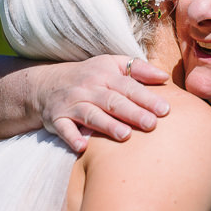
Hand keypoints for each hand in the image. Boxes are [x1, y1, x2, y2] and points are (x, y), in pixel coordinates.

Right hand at [34, 55, 170, 151]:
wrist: (45, 84)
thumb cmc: (88, 76)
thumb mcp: (110, 64)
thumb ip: (137, 68)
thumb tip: (164, 76)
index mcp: (104, 75)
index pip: (128, 86)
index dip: (146, 98)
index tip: (165, 110)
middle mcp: (88, 89)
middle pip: (112, 101)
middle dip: (132, 112)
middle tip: (151, 124)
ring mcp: (72, 104)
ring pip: (91, 115)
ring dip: (107, 125)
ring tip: (125, 135)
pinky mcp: (57, 119)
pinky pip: (64, 129)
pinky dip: (72, 137)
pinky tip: (82, 146)